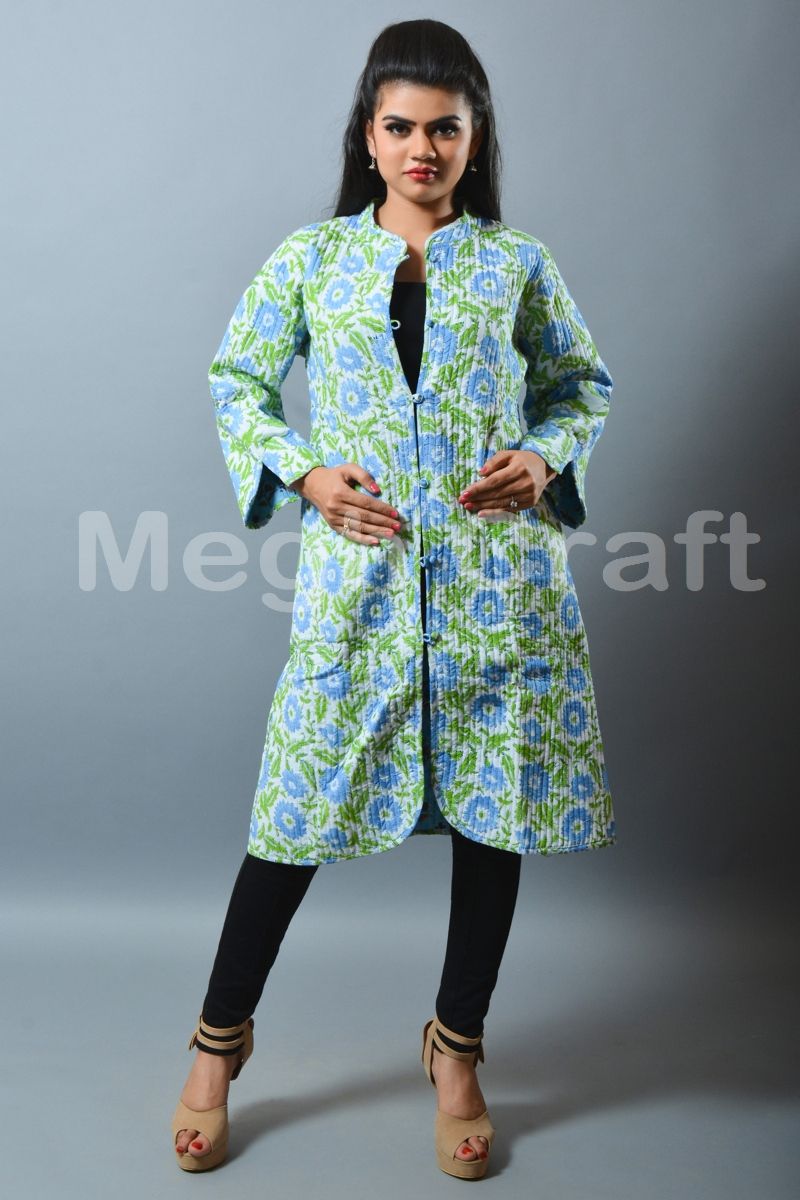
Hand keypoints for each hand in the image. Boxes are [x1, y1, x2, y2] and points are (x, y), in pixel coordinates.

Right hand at [288, 464, 402, 545]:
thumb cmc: (334, 475)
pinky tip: (375, 541)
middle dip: (383, 522)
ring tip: (391, 534)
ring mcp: (334, 518)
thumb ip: (364, 476)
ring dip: (377, 532)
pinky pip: (350, 534)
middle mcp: (336, 507)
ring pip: (359, 527)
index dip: (382, 509)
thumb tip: (378, 490)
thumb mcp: (348, 468)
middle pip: (364, 517)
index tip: (396, 513)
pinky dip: (363, 539)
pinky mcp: (333, 525)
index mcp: (341, 492)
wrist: (312, 484)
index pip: (366, 503)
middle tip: (398, 526)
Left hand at [457, 450, 556, 515]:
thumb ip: (494, 461)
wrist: (544, 467)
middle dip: (478, 498)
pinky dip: (494, 512)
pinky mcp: (530, 503)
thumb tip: (480, 473)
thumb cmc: (522, 460)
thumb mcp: (508, 454)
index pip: (494, 480)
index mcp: (519, 468)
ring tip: (469, 507)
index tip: (465, 492)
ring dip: (483, 506)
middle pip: (496, 493)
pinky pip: (509, 509)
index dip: (478, 488)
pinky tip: (482, 513)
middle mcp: (525, 482)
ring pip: (501, 503)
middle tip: (463, 501)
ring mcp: (528, 494)